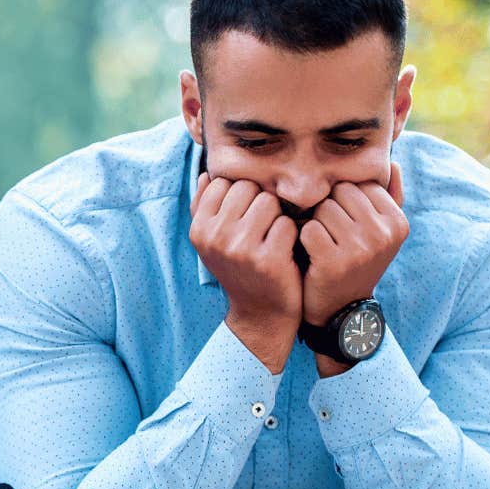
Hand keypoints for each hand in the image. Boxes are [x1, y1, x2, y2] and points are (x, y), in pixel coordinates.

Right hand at [191, 173, 302, 368]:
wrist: (260, 313)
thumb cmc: (239, 269)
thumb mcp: (214, 241)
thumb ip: (205, 207)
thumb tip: (205, 175)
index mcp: (199, 230)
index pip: (223, 182)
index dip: (240, 196)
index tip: (243, 218)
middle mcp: (215, 238)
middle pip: (247, 187)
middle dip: (259, 203)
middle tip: (260, 229)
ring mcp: (240, 249)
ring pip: (268, 201)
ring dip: (276, 217)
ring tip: (272, 238)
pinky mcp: (267, 260)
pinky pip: (286, 223)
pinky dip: (291, 235)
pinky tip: (284, 252)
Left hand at [300, 163, 407, 327]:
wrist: (341, 310)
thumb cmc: (356, 261)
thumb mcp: (380, 233)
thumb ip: (389, 197)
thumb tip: (394, 161)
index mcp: (398, 222)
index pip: (359, 184)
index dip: (344, 201)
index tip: (346, 225)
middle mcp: (384, 234)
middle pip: (340, 192)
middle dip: (328, 209)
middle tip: (331, 236)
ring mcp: (361, 249)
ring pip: (322, 208)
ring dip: (315, 224)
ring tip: (323, 245)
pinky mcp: (334, 262)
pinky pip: (308, 229)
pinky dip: (304, 241)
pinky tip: (313, 256)